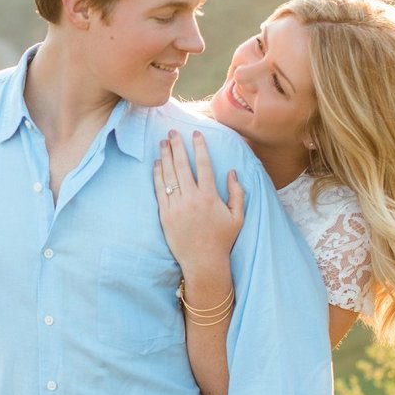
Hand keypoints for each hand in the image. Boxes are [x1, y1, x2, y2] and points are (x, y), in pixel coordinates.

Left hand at [154, 130, 243, 277]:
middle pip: (182, 166)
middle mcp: (192, 199)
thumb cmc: (222, 240)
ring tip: (163, 142)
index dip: (199, 147)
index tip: (196, 133)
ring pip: (168, 176)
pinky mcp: (164, 216)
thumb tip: (232, 172)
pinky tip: (157, 163)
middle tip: (172, 132)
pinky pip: (159, 191)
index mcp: (210, 197)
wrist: (203, 262)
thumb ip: (237, 193)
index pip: (203, 165)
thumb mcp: (238, 217)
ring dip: (165, 156)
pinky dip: (157, 175)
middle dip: (177, 146)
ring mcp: (176, 207)